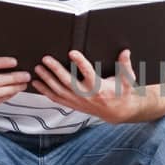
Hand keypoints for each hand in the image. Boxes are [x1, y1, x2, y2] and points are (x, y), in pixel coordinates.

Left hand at [30, 47, 148, 123]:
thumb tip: (125, 52)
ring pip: (59, 90)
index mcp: (99, 87)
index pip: (88, 73)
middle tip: (46, 59)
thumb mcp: (127, 80)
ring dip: (47, 79)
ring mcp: (77, 101)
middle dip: (55, 70)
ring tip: (38, 69)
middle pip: (67, 81)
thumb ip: (125, 65)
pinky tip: (37, 84)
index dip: (79, 62)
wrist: (117, 112)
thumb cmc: (121, 93)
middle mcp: (86, 95)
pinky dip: (45, 91)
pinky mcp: (73, 104)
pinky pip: (56, 98)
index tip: (72, 52)